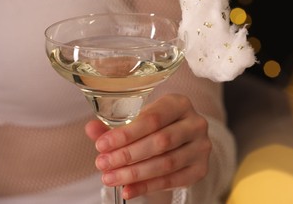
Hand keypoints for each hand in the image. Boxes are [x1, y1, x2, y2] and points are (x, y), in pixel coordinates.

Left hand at [84, 94, 211, 199]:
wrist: (185, 138)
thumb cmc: (158, 126)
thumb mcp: (139, 120)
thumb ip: (115, 125)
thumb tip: (91, 129)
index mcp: (179, 104)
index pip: (152, 119)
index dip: (126, 134)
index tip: (102, 145)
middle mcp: (195, 123)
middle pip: (160, 142)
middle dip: (127, 155)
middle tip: (103, 164)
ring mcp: (201, 147)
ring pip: (166, 163)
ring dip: (134, 173)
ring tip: (110, 177)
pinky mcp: (200, 169)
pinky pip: (172, 181)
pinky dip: (147, 187)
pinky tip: (128, 189)